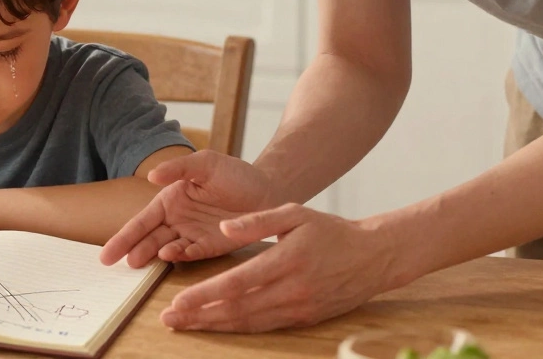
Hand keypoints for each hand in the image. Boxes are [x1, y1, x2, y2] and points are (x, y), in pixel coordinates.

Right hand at [100, 151, 276, 267]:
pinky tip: (172, 255)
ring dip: (154, 255)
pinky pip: (192, 254)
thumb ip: (178, 167)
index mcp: (171, 200)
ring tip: (143, 260)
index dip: (123, 236)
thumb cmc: (235, 174)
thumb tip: (151, 175)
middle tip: (120, 262)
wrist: (269, 191)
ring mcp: (193, 235)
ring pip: (166, 248)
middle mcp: (177, 220)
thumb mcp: (205, 163)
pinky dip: (181, 256)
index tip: (107, 255)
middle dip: (133, 250)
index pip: (142, 220)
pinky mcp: (211, 247)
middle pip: (149, 238)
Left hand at [160, 204, 397, 332]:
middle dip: (200, 316)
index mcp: (286, 260)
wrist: (374, 257)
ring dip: (215, 326)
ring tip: (186, 326)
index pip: (237, 283)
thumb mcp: (294, 213)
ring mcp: (299, 308)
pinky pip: (265, 326)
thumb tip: (223, 228)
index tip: (178, 301)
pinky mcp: (304, 319)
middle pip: (237, 309)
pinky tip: (218, 326)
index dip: (205, 295)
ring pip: (249, 323)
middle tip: (169, 320)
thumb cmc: (331, 231)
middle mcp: (292, 289)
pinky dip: (238, 328)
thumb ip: (256, 221)